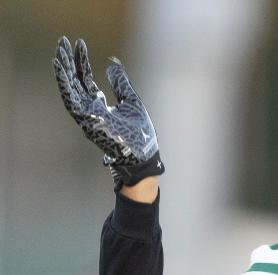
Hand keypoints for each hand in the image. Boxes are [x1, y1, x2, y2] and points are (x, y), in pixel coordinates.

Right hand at [53, 36, 163, 189]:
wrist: (144, 155)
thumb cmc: (140, 135)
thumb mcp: (132, 102)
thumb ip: (121, 84)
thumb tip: (112, 65)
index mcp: (100, 105)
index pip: (85, 79)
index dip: (81, 61)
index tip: (78, 43)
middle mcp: (90, 109)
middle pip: (74, 82)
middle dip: (68, 61)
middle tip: (62, 41)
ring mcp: (86, 116)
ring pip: (69, 89)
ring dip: (62, 69)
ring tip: (58, 49)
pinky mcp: (86, 121)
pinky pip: (70, 100)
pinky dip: (64, 84)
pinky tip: (60, 68)